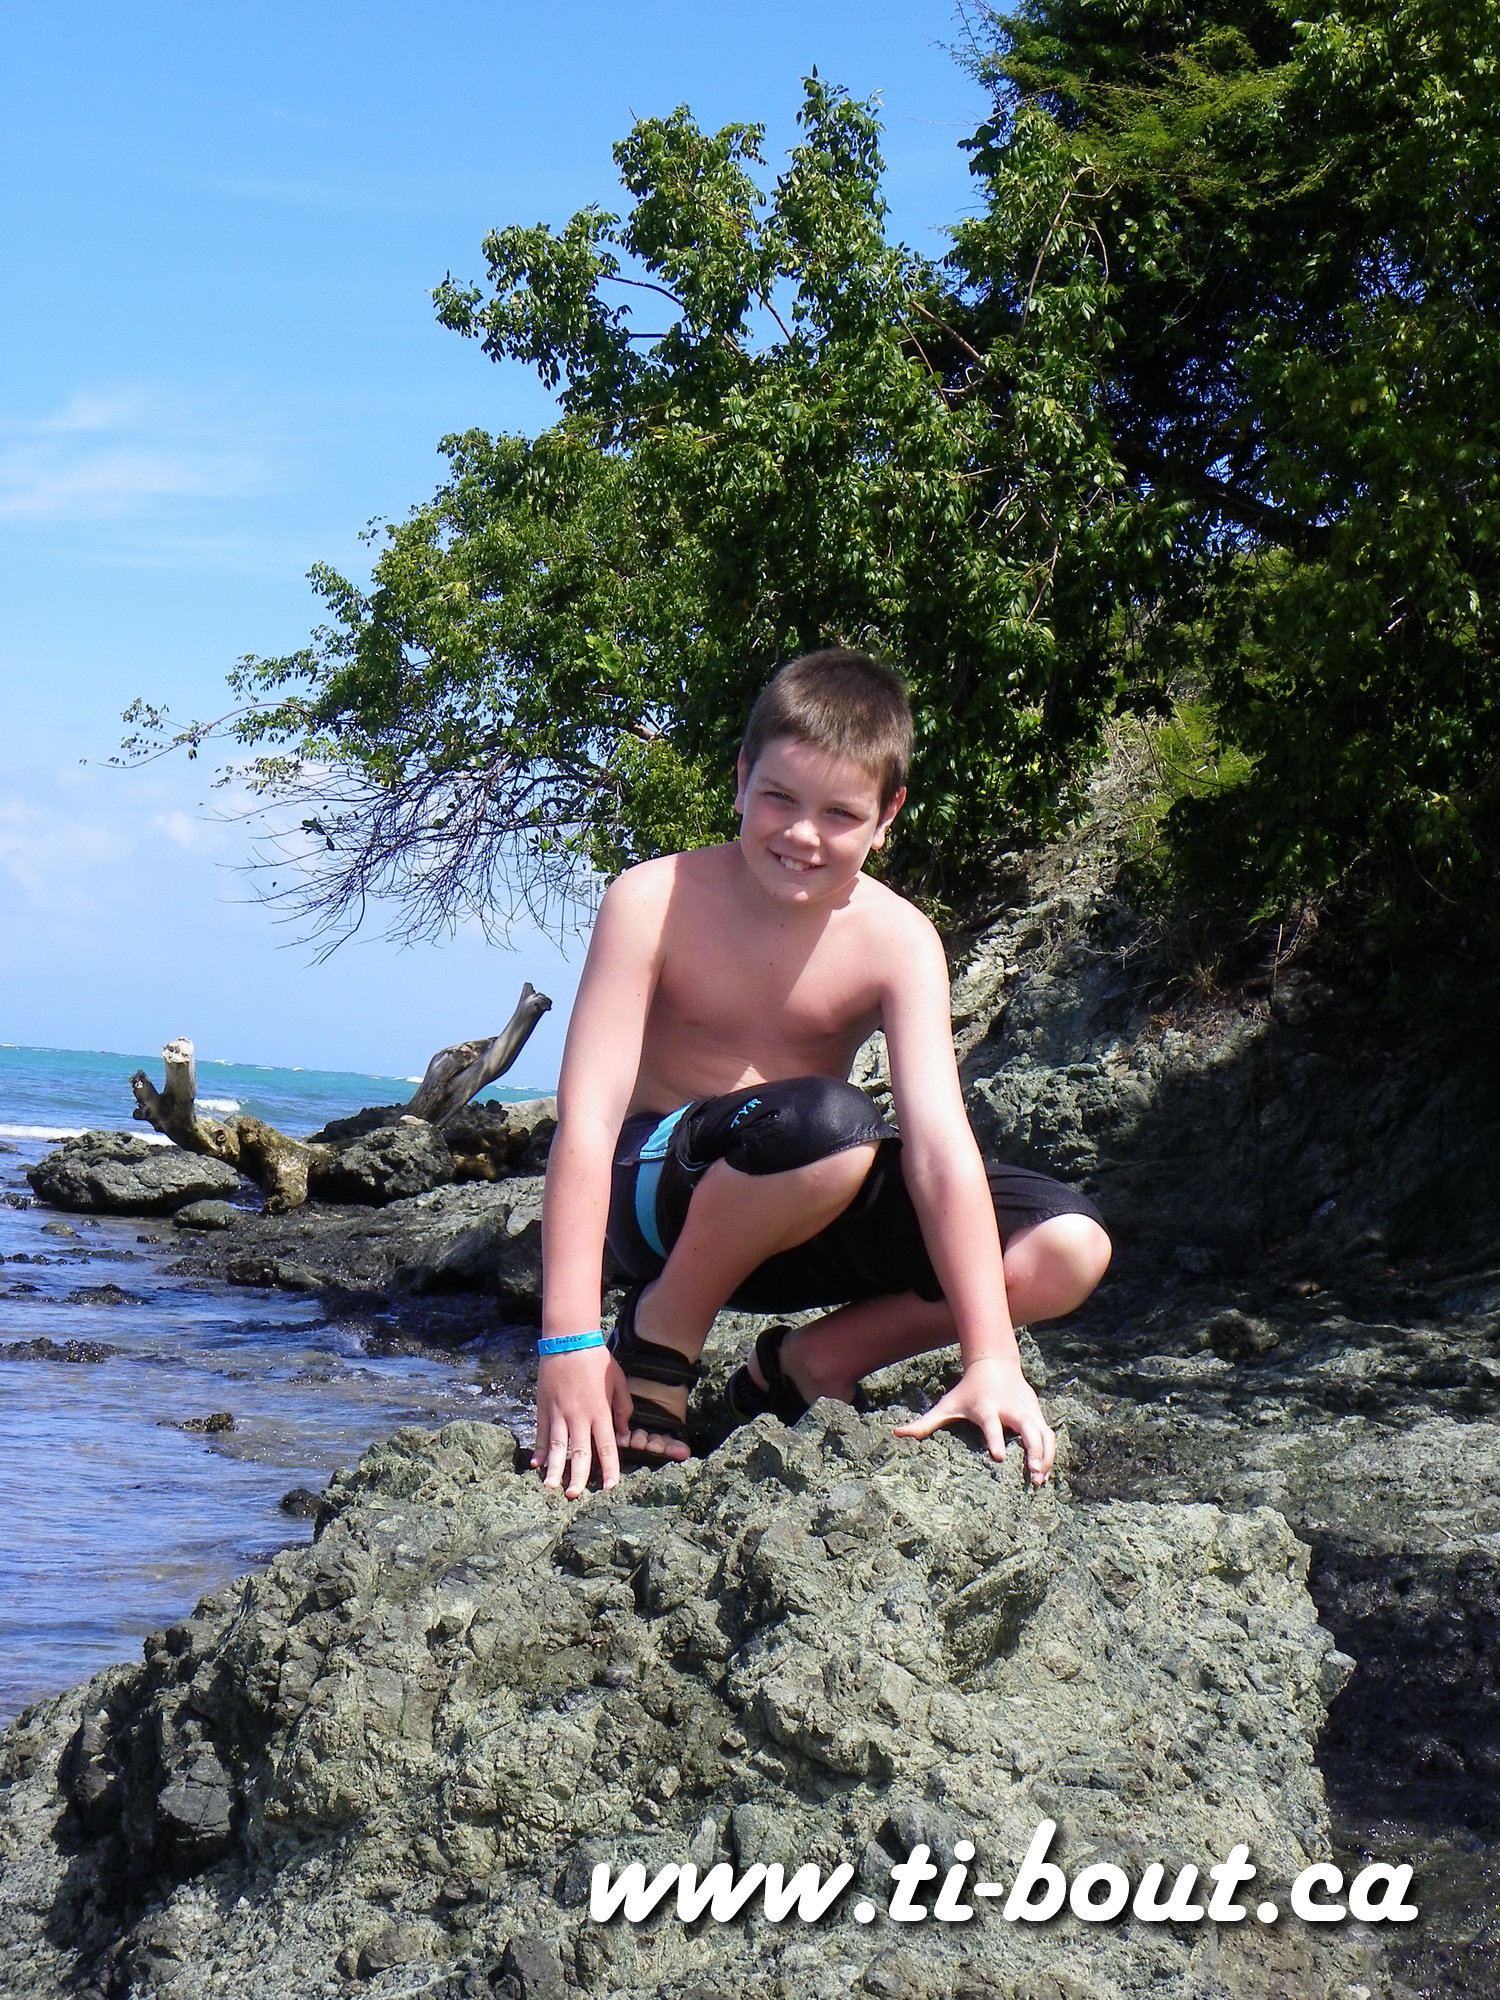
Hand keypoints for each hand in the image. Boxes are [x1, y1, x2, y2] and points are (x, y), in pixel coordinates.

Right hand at [530, 1347, 630, 1497]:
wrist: (569, 1341)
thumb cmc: (597, 1361)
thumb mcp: (618, 1382)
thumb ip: (622, 1408)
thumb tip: (622, 1432)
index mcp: (600, 1412)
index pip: (606, 1447)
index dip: (608, 1469)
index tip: (609, 1487)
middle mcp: (579, 1416)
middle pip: (579, 1452)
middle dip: (577, 1476)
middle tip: (574, 1496)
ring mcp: (559, 1413)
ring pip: (558, 1446)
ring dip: (555, 1468)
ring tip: (551, 1487)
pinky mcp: (544, 1408)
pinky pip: (542, 1433)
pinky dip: (540, 1449)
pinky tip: (537, 1464)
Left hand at [892, 1355, 1055, 1484]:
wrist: (994, 1364)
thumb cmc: (967, 1390)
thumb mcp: (946, 1404)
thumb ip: (924, 1422)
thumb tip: (896, 1433)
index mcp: (986, 1408)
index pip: (992, 1425)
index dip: (995, 1440)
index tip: (998, 1459)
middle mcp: (1010, 1409)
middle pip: (1027, 1428)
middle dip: (1033, 1450)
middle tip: (1033, 1472)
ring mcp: (1026, 1410)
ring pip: (1043, 1433)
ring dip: (1045, 1456)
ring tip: (1039, 1480)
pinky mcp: (1037, 1413)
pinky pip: (1048, 1435)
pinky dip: (1049, 1453)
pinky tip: (1044, 1473)